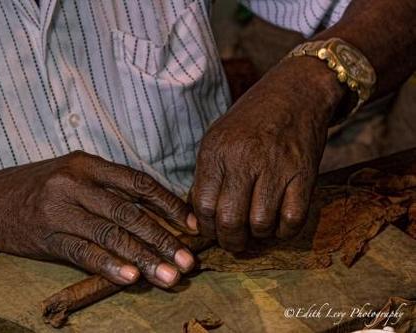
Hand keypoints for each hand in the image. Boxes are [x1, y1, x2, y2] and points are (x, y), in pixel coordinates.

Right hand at [0, 151, 197, 287]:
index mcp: (89, 164)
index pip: (139, 183)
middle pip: (130, 212)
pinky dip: (108, 265)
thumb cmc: (41, 187)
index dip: (170, 204)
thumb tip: (154, 211)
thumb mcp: (75, 174)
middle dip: (163, 238)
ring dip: (143, 258)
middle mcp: (77, 183)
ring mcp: (60, 209)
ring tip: (168, 276)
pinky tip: (129, 278)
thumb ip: (110, 187)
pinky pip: (82, 252)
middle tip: (187, 260)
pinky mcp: (46, 236)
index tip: (192, 225)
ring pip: (111, 234)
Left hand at [191, 57, 344, 250]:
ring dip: (258, 236)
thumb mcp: (218, 138)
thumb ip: (207, 175)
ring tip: (257, 229)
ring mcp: (276, 167)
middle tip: (234, 241)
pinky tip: (278, 223)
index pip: (202, 206)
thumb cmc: (252, 120)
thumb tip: (200, 216)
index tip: (213, 232)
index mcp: (217, 150)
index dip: (207, 228)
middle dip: (230, 241)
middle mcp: (244, 159)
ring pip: (261, 224)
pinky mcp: (304, 173)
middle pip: (230, 220)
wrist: (295, 93)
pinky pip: (292, 219)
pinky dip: (284, 231)